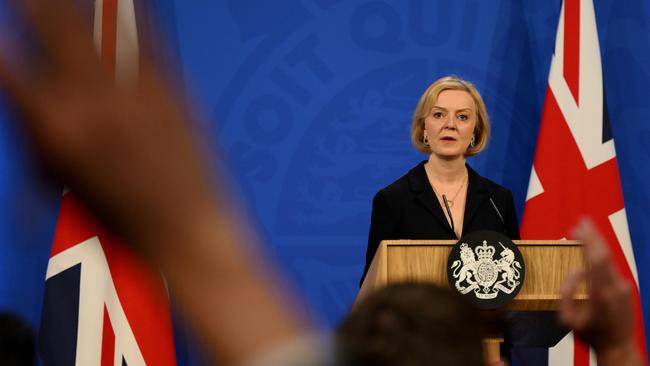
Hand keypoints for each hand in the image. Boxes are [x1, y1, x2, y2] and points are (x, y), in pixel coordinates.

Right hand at [0, 0, 213, 249]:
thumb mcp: (60, 180)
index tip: (1, 35)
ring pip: (95, 24)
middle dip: (34, 6)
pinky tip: (122, 0)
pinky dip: (133, 13)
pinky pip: (145, 35)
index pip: (9, 67)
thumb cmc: (120, 216)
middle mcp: (89, 98)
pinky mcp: (168, 85)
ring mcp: (132, 87)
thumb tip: (27, 102)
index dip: (2, 47)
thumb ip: (37, 134)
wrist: (182, 225)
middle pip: (51, 27)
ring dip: (73, 4)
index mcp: (54, 125)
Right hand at [560, 218, 641, 365]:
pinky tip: (592, 253)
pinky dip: (600, 258)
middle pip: (604, 253)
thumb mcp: (567, 319)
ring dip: (596, 245)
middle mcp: (615, 286)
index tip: (577, 226)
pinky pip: (611, 269)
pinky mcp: (627, 288)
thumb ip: (566, 292)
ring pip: (608, 260)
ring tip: (584, 232)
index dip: (587, 240)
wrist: (618, 347)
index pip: (595, 258)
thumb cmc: (591, 335)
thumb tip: (575, 271)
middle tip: (582, 220)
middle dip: (593, 235)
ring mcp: (624, 287)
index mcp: (600, 293)